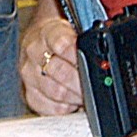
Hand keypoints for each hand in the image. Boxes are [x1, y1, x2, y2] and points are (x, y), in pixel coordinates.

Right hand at [19, 2, 83, 116]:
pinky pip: (50, 107)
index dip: (80, 57)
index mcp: (47, 32)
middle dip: (82, 82)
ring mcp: (29, 74)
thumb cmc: (59, 37)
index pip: (63, 44)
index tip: (93, 63)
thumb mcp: (73, 29)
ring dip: (75, 96)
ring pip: (55, 92)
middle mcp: (34, 52)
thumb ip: (87, 38)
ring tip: (85, 93)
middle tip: (94, 84)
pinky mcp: (30, 94)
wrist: (38, 42)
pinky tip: (71, 100)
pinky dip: (65, 107)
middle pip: (60, 72)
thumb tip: (107, 48)